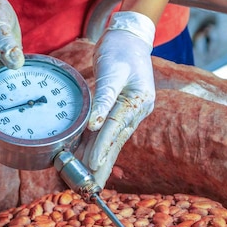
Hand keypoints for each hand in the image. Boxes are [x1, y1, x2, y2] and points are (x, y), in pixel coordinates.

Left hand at [80, 11, 155, 187]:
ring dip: (100, 161)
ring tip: (89, 182)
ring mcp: (130, 112)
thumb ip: (104, 97)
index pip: (117, 127)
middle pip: (116, 141)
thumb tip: (95, 123)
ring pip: (112, 141)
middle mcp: (137, 110)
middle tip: (92, 188)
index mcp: (138, 101)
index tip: (91, 165)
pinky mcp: (121, 111)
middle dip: (103, 165)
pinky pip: (108, 132)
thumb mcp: (112, 70)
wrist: (128, 38)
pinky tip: (88, 160)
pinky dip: (98, 146)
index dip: (103, 147)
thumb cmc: (121, 49)